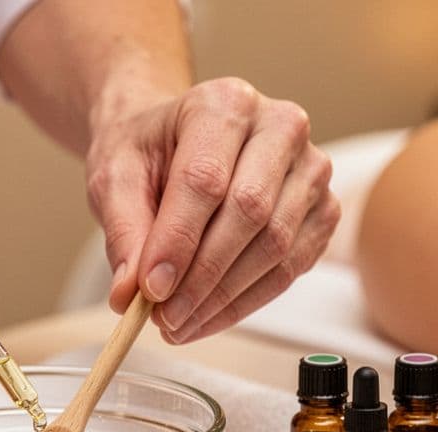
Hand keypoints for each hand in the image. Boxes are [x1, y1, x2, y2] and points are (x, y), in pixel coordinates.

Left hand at [86, 77, 338, 343]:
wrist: (176, 141)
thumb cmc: (148, 152)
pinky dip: (247, 301)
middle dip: (202, 278)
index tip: (150, 291)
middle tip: (162, 317)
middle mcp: (281, 126)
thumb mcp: (114, 177)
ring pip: (276, 246)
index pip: (205, 178)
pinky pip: (292, 267)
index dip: (178, 241)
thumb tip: (129, 294)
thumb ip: (122, 230)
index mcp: (225, 103)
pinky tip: (208, 317)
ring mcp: (311, 168)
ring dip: (224, 298)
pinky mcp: (323, 209)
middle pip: (249, 212)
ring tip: (177, 324)